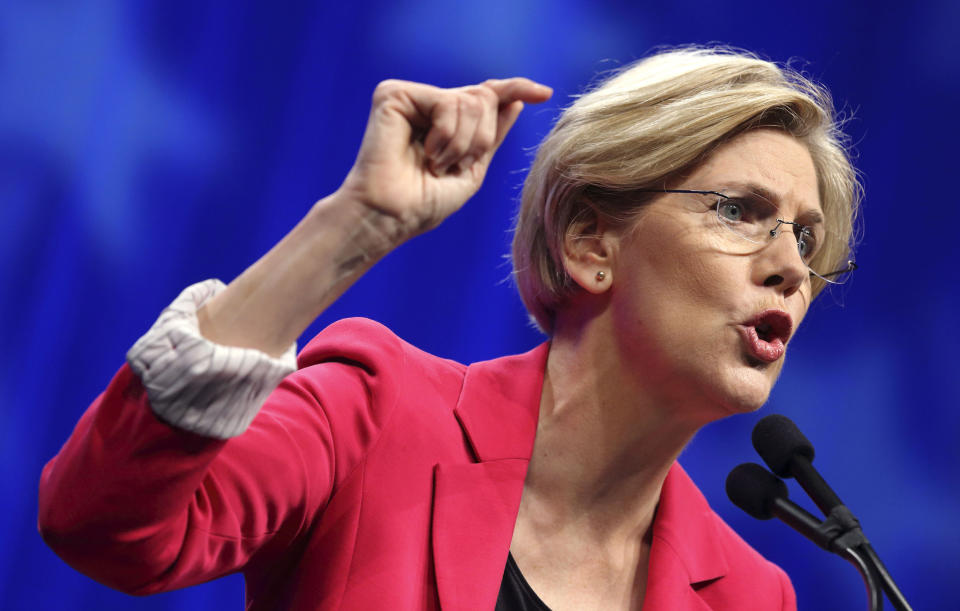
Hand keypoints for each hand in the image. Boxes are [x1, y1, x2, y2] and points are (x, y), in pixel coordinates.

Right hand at [338, 77, 552, 237]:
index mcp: (445, 121)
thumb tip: (515, 100)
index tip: (545, 93)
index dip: (516, 89)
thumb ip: (490, 134)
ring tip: (436, 164)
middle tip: (454, 166)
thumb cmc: (424, 203)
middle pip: (485, 98)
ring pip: (472, 101)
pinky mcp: (394, 94)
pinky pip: (448, 103)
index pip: (486, 96)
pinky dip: (447, 136)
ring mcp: (411, 97)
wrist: (391, 217)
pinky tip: (427, 154)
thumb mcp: (472, 169)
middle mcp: (428, 103)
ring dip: (464, 144)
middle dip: (481, 139)